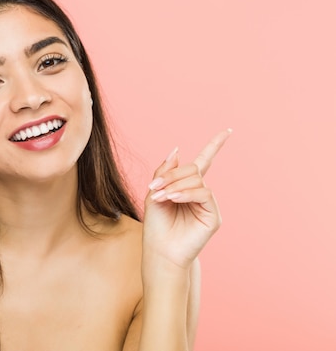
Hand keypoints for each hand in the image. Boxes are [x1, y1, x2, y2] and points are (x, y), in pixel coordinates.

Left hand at [142, 129, 231, 269]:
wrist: (160, 251)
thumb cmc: (157, 225)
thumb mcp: (155, 193)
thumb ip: (164, 171)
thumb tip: (177, 149)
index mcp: (187, 187)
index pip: (204, 162)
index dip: (215, 146)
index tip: (228, 131)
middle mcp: (200, 193)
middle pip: (192, 169)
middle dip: (171, 175)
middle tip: (154, 188)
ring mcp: (208, 204)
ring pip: (196, 180)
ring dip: (174, 185)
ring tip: (161, 197)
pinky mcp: (213, 216)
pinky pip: (204, 193)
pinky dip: (186, 193)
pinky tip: (173, 199)